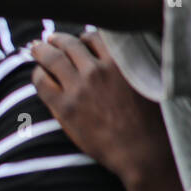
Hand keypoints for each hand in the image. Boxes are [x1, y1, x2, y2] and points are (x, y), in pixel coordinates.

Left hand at [31, 31, 182, 190]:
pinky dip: (38, 74)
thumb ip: (135, 63)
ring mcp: (79, 88)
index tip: (79, 39)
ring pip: (52, 59)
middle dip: (58, 40)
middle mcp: (97, 71)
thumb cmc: (154, 121)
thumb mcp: (150, 81)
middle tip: (50, 39)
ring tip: (36, 48)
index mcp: (121, 62)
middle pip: (69, 44)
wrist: (144, 153)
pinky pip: (41, 82)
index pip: (94, 36)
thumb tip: (128, 50)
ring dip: (42, 51)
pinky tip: (38, 74)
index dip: (83, 37)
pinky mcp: (64, 108)